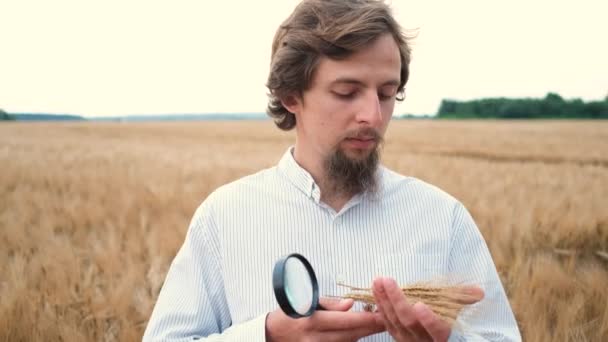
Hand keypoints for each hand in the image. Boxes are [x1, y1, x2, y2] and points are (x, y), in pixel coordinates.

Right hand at [265, 297, 385, 341]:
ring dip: (362, 334)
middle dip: (371, 328)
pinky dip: (351, 340)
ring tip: (377, 324)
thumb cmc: (290, 314)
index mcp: (313, 321)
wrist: (273, 335)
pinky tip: (357, 333)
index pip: (346, 321)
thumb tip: (351, 304)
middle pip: (352, 336)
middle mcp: (316, 339)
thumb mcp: (307, 303)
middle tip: (388, 320)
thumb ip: (331, 304)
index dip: (367, 319)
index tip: (383, 314)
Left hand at [372, 277, 483, 341]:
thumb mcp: (455, 310)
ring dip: (383, 299)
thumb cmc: (445, 320)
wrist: (430, 337)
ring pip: (393, 321)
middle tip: (388, 280)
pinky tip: (376, 289)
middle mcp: (423, 341)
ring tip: (378, 280)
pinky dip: (379, 304)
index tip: (420, 305)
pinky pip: (385, 320)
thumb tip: (479, 292)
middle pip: (408, 322)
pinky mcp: (395, 335)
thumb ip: (463, 299)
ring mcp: (407, 339)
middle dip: (397, 300)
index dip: (429, 320)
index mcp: (442, 335)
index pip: (437, 331)